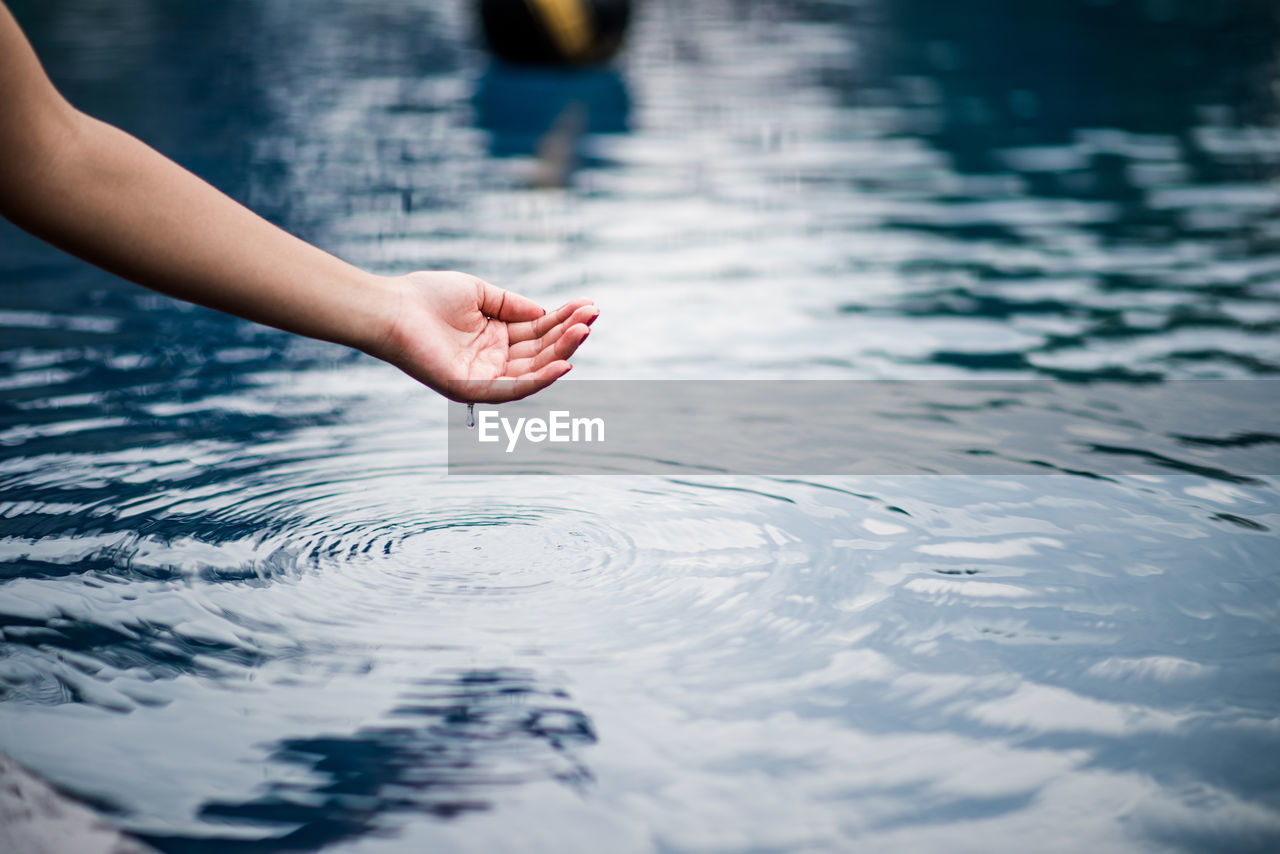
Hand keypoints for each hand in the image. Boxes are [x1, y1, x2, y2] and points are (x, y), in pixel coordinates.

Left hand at [374, 271, 597, 402]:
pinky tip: (563, 364)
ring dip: (561, 351)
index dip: (564, 319)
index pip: (537, 330)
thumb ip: (512, 304)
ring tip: (584, 330)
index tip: (589, 306)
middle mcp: (492, 359)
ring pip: (533, 369)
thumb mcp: (479, 292)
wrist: (392, 309)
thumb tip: (543, 313)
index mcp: (494, 336)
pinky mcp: (471, 389)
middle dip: (569, 333)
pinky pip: (512, 390)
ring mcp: (483, 376)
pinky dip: (540, 380)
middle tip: (594, 316)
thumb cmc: (427, 296)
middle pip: (540, 350)